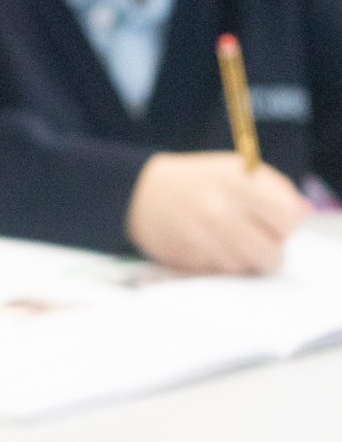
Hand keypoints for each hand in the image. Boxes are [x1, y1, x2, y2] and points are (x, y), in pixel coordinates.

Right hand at [126, 153, 310, 273]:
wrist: (140, 192)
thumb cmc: (195, 181)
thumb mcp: (234, 170)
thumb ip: (272, 188)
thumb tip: (302, 213)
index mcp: (237, 180)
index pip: (287, 218)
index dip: (286, 226)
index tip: (277, 225)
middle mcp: (221, 207)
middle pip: (271, 250)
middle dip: (270, 250)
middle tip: (260, 241)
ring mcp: (204, 235)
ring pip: (247, 265)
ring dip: (246, 260)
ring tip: (231, 242)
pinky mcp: (190, 255)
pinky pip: (223, 271)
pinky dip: (223, 264)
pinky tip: (212, 247)